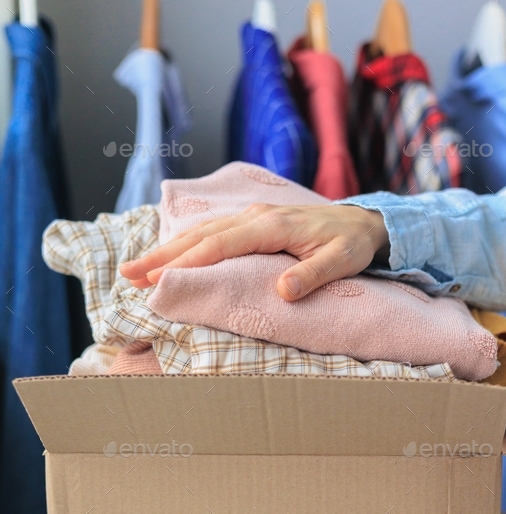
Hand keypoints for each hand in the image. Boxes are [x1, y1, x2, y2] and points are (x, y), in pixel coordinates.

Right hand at [119, 203, 388, 301]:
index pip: (220, 244)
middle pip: (200, 235)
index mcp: (272, 226)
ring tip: (136, 268)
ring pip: (201, 231)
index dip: (187, 261)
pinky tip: (169, 253)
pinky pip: (212, 230)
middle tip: (128, 274)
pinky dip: (186, 242)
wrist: (364, 222)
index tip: (159, 278)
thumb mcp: (340, 262)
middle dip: (162, 255)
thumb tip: (283, 291)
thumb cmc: (352, 245)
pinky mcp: (253, 221)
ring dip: (167, 249)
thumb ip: (312, 275)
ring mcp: (252, 216)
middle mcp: (256, 216)